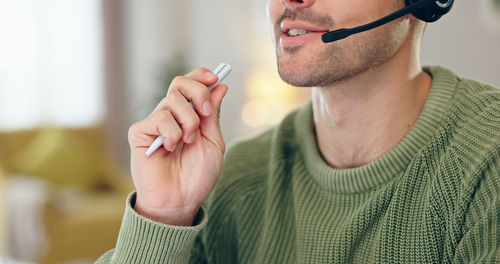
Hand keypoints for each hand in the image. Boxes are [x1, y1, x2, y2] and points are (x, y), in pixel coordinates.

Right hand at [127, 68, 228, 225]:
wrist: (181, 200)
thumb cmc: (197, 176)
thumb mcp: (213, 142)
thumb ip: (213, 114)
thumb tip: (220, 86)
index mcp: (188, 116)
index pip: (190, 84)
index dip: (201, 76)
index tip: (215, 77)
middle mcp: (170, 115)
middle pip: (180, 82)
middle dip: (198, 92)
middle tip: (205, 113)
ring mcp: (154, 123)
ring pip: (173, 100)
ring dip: (189, 121)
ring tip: (188, 142)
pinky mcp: (140, 132)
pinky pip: (160, 117)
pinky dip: (172, 132)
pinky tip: (170, 148)